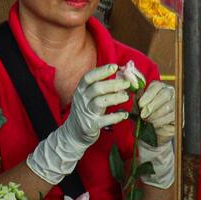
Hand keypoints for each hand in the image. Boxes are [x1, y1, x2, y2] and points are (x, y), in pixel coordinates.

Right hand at [26, 64, 130, 184]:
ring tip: (126, 97)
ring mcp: (85, 112)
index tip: (115, 67)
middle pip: (97, 88)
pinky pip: (105, 120)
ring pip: (100, 102)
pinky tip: (124, 114)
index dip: (102, 71)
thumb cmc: (85, 111)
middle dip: (114, 84)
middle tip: (127, 83)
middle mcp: (81, 100)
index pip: (89, 77)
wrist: (73, 133)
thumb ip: (100, 86)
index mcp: (80, 90)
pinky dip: (116, 116)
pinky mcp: (91, 125)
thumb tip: (120, 75)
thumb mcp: (87, 97)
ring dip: (115, 98)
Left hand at [137, 80, 176, 187]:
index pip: (158, 86)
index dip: (149, 95)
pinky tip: (155, 126)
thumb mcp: (136, 110)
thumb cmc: (141, 124)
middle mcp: (172, 100)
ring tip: (148, 121)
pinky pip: (170, 120)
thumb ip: (136, 98)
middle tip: (144, 115)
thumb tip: (128, 84)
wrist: (150, 143)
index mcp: (161, 92)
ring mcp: (177, 111)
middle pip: (164, 96)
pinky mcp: (179, 123)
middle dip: (152, 106)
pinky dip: (161, 124)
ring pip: (168, 109)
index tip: (141, 104)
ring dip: (156, 116)